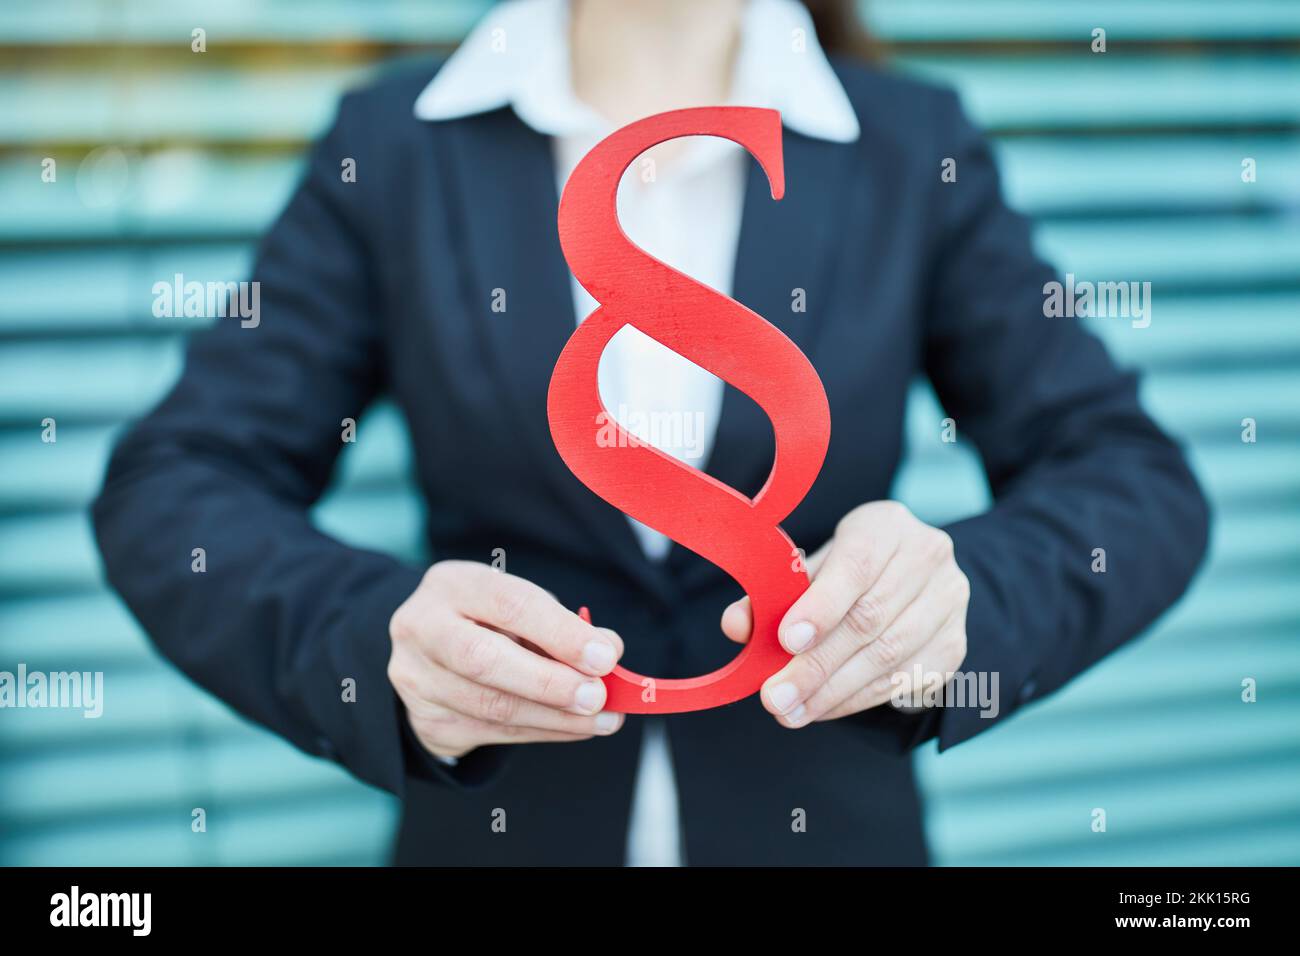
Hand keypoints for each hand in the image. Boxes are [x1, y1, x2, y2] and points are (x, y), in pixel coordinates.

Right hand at [388, 560, 625, 759]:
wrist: (430, 653)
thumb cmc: (488, 621)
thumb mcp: (520, 607)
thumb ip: (561, 625)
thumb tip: (609, 650)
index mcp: (452, 585)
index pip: (509, 605)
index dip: (560, 632)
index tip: (605, 656)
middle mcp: (422, 629)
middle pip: (484, 660)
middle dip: (549, 682)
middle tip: (597, 696)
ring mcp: (418, 679)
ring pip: (492, 706)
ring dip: (556, 717)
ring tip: (603, 719)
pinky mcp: (427, 721)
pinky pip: (493, 733)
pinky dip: (543, 732)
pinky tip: (575, 728)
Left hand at [721, 501, 968, 726]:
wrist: (910, 582)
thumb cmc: (845, 573)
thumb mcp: (810, 569)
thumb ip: (773, 593)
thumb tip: (737, 625)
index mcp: (886, 526)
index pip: (856, 566)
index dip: (820, 606)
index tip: (787, 641)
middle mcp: (928, 557)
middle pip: (870, 619)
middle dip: (816, 665)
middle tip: (774, 697)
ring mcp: (949, 601)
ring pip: (888, 656)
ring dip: (833, 691)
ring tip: (791, 712)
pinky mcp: (954, 644)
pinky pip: (904, 681)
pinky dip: (858, 700)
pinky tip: (823, 708)